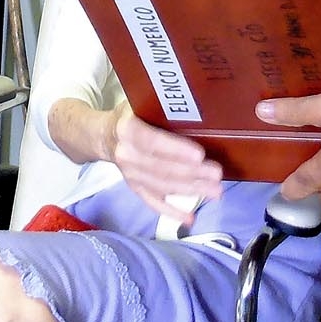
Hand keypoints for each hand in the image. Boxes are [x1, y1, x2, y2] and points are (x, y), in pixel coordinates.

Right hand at [105, 102, 224, 221]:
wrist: (103, 136)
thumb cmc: (129, 116)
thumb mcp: (138, 103)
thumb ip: (159, 109)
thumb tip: (196, 112)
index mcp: (127, 130)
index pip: (153, 142)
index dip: (176, 150)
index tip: (199, 155)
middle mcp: (126, 155)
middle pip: (162, 167)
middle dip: (192, 173)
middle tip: (217, 174)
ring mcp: (130, 175)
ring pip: (163, 185)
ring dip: (190, 190)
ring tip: (215, 191)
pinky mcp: (134, 188)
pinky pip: (153, 203)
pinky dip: (172, 212)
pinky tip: (190, 218)